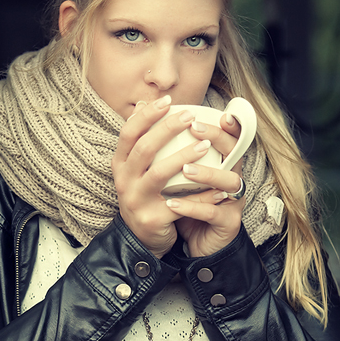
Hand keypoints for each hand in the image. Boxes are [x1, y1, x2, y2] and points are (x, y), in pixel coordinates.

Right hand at [112, 96, 215, 257]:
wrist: (141, 239)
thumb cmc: (145, 196)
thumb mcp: (136, 169)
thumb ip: (141, 140)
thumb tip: (143, 104)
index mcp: (120, 165)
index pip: (128, 133)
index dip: (147, 116)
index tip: (168, 101)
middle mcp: (124, 181)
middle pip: (144, 149)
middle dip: (167, 129)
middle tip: (190, 116)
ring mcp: (136, 201)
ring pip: (160, 173)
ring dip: (184, 157)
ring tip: (205, 145)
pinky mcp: (152, 219)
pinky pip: (180, 204)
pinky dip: (202, 196)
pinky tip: (219, 189)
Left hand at [167, 113, 245, 257]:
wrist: (199, 246)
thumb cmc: (186, 206)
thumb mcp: (175, 178)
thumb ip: (165, 150)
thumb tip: (142, 114)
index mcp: (221, 165)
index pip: (229, 137)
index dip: (225, 124)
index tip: (212, 110)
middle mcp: (230, 179)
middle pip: (233, 151)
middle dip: (215, 137)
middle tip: (194, 128)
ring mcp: (232, 202)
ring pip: (228, 182)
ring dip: (207, 173)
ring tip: (186, 169)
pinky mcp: (227, 224)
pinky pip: (212, 213)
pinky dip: (192, 207)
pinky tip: (173, 203)